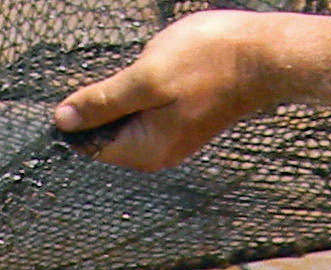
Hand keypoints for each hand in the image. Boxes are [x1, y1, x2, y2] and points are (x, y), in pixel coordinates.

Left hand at [50, 13, 295, 171]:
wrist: (267, 55)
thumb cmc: (209, 63)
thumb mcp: (146, 79)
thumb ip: (103, 102)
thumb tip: (63, 120)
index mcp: (144, 151)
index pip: (90, 145)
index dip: (79, 116)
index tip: (90, 86)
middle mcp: (157, 153)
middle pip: (109, 131)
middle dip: (109, 100)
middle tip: (136, 71)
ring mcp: (173, 137)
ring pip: (130, 115)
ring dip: (131, 89)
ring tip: (156, 67)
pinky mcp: (186, 119)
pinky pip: (151, 107)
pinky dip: (149, 87)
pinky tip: (168, 68)